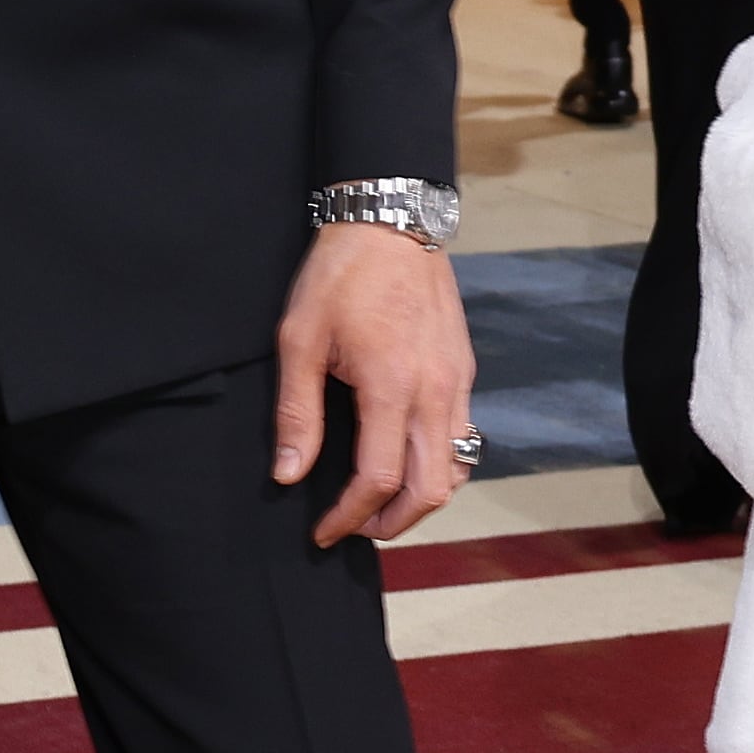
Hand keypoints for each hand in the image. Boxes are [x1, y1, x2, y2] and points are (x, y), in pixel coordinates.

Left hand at [276, 221, 476, 547]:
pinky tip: (404, 458)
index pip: (380, 480)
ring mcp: (457, 381)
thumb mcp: (300, 340)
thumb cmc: (340, 275)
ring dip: (420, 499)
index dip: (349, 517)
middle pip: (431, 490)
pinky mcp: (464, 370)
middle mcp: (435, 391)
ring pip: (455, 469)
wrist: (391, 222)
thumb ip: (298, 414)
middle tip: (354, 529)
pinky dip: (438, 465)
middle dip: (392, 523)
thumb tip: (289, 474)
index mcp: (391, 386)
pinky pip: (463, 437)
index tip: (323, 530)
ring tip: (380, 502)